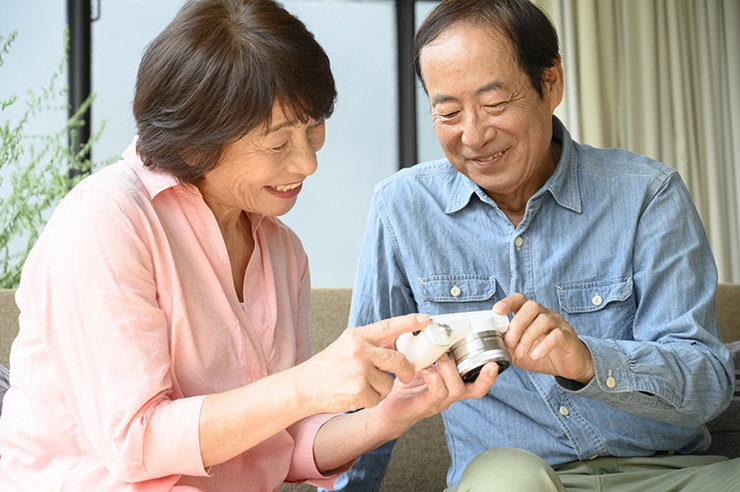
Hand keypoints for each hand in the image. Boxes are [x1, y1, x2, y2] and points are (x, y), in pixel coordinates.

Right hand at [292, 314, 428, 414]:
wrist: (304, 387)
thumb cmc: (328, 367)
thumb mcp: (347, 346)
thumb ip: (370, 344)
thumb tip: (397, 342)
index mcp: (357, 336)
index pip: (388, 326)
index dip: (409, 322)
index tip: (425, 319)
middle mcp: (359, 350)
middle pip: (398, 359)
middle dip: (406, 371)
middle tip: (405, 376)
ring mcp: (359, 370)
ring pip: (389, 383)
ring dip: (380, 389)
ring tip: (361, 385)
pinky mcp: (358, 390)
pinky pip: (378, 398)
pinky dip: (370, 400)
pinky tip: (355, 395)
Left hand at [377, 351, 497, 432]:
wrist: (386, 409)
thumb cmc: (405, 385)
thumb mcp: (423, 365)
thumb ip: (432, 352)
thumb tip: (434, 327)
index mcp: (452, 385)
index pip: (478, 383)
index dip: (489, 375)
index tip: (495, 362)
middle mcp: (449, 395)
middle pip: (476, 389)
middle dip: (484, 375)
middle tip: (476, 356)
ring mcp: (439, 402)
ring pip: (456, 387)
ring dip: (448, 367)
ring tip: (438, 356)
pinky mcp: (425, 405)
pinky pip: (437, 390)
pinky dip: (432, 375)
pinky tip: (423, 368)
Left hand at [494, 294, 594, 382]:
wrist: (568, 365)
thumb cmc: (542, 354)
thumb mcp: (520, 351)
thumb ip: (507, 347)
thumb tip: (492, 346)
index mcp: (531, 314)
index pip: (519, 300)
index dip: (508, 302)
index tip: (496, 310)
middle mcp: (545, 314)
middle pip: (531, 306)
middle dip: (517, 323)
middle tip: (509, 342)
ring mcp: (558, 324)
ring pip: (543, 320)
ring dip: (528, 336)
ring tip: (520, 352)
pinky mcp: (568, 336)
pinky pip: (557, 335)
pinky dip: (544, 345)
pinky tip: (535, 355)